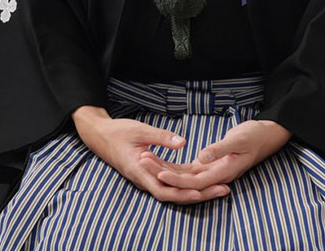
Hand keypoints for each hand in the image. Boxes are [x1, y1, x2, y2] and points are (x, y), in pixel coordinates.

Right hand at [71, 105, 230, 203]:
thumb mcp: (139, 130)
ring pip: (175, 188)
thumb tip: (183, 143)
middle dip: (199, 194)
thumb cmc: (118, 132)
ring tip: (220, 185)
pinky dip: (186, 180)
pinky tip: (202, 176)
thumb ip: (161, 137)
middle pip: (175, 194)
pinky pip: (171, 179)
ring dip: (196, 189)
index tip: (201, 192)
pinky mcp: (152, 171)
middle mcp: (145, 179)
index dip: (183, 194)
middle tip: (224, 190)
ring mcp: (149, 177)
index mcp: (140, 172)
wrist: (101, 135)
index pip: (164, 190)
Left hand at [138, 119, 291, 191]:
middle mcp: (215, 175)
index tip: (159, 173)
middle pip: (185, 180)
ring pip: (184, 175)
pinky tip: (161, 162)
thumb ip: (220, 148)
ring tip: (146, 159)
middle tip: (143, 160)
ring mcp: (212, 171)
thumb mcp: (239, 138)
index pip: (194, 181)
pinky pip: (189, 169)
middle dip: (163, 173)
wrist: (265, 136)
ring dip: (165, 169)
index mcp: (223, 171)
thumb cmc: (254, 136)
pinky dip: (174, 166)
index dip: (176, 178)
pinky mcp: (209, 165)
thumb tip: (201, 157)